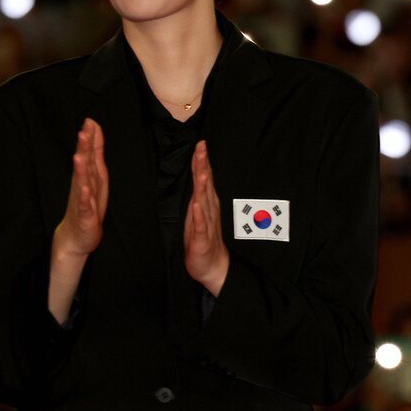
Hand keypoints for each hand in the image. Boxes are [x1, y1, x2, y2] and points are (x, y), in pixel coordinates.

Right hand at [52, 118, 108, 258]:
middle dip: (84, 148)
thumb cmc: (87, 206)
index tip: (90, 121)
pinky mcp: (84, 215)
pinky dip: (84, 197)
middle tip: (83, 131)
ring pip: (82, 183)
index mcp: (89, 177)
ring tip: (79, 156)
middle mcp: (83, 186)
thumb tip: (93, 136)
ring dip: (81, 169)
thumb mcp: (95, 179)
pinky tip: (84, 188)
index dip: (91, 139)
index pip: (90, 155)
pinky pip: (84, 205)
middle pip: (84, 165)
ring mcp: (82, 200)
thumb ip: (94, 157)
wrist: (75, 237)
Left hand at [184, 141, 229, 295]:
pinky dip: (199, 215)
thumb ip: (199, 195)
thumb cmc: (203, 241)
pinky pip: (201, 226)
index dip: (202, 162)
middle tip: (202, 148)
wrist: (212, 266)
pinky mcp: (202, 239)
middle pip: (205, 184)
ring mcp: (206, 224)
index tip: (201, 144)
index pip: (204, 178)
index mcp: (206, 204)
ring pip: (204, 201)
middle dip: (203, 166)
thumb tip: (199, 175)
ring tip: (201, 171)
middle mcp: (208, 210)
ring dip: (203, 186)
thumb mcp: (198, 214)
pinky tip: (198, 205)